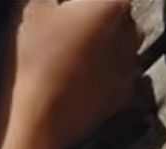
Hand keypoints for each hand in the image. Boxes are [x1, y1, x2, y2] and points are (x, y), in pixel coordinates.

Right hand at [8, 0, 144, 148]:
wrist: (38, 119)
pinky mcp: (124, 96)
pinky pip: (118, 76)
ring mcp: (131, 67)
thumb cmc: (34, 57)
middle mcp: (132, 32)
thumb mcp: (33, 7)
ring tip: (70, 57)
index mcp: (112, 4)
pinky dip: (103, 75)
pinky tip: (78, 80)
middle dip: (93, 19)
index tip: (61, 11)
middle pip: (114, 16)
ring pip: (119, 46)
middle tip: (63, 32)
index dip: (77, 3)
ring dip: (102, 46)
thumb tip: (63, 3)